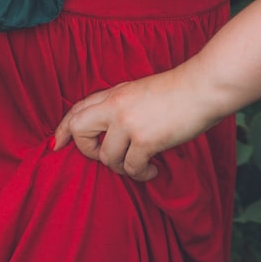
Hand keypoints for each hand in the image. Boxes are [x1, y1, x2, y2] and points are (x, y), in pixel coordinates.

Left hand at [52, 69, 222, 181]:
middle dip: (85, 150)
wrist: (203, 87)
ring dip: (122, 168)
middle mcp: (114, 107)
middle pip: (79, 130)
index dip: (63, 129)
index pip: (77, 110)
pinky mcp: (145, 139)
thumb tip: (108, 127)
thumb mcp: (138, 91)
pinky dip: (141, 175)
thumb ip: (119, 105)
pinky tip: (153, 171)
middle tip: (103, 156)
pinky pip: (131, 167)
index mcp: (112, 94)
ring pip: (106, 157)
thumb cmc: (177, 91)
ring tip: (139, 166)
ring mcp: (128, 122)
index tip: (57, 144)